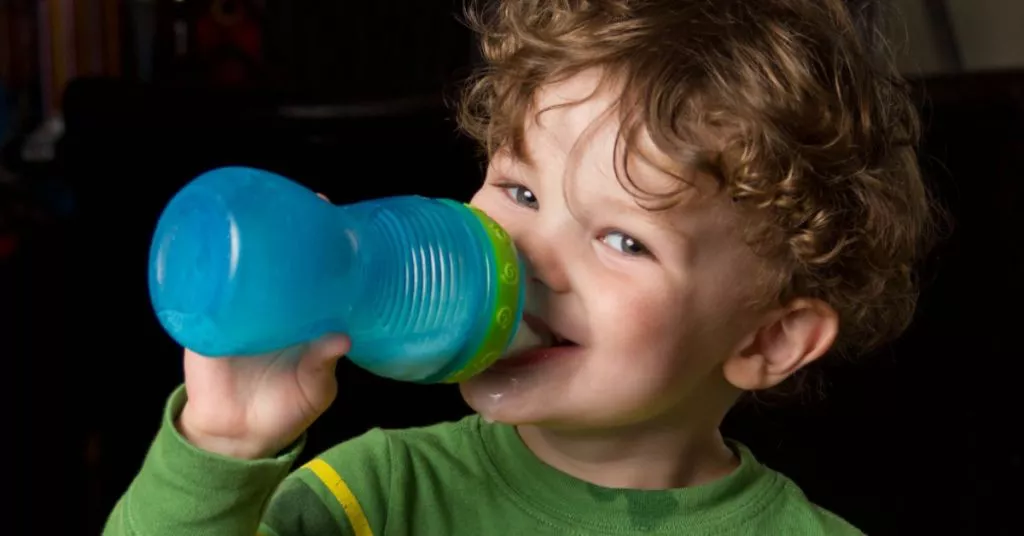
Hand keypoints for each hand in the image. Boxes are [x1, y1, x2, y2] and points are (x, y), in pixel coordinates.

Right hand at [176, 192, 348, 459]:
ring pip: (239, 265)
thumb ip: (324, 364)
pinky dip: (200, 271)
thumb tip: (341, 338)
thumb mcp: (315, 387)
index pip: (310, 268)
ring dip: (245, 239)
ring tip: (261, 215)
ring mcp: (236, 310)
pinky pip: (199, 292)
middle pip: (275, 257)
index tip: (331, 212)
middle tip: (307, 204)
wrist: (239, 436)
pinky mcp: (205, 325)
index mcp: (299, 315)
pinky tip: (209, 246)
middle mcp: (269, 306)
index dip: (320, 240)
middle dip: (287, 228)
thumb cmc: (285, 408)